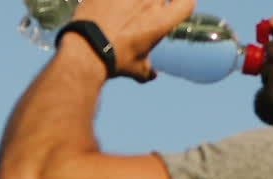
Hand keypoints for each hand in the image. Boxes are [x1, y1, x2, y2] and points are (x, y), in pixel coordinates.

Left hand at [70, 0, 195, 81]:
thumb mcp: (133, 68)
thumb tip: (151, 76)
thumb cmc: (112, 60)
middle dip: (154, 2)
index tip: (174, 7)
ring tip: (124, 10)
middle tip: (142, 10)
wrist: (85, 50)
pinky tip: (110, 6)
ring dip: (134, 2)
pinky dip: (115, 0)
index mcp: (161, 22)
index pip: (187, 3)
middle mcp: (150, 2)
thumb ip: (146, 70)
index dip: (183, 4)